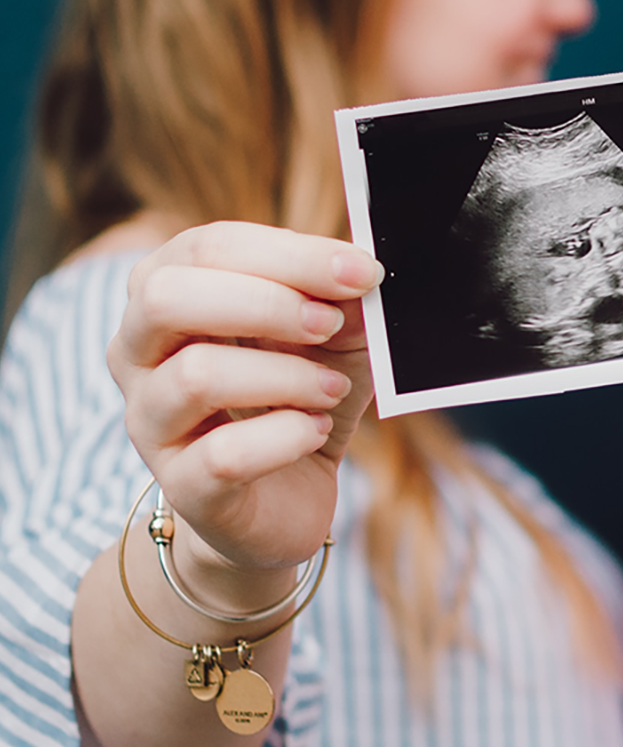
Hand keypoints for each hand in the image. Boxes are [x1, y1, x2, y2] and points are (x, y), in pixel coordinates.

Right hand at [108, 222, 381, 594]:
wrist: (285, 499)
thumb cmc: (299, 396)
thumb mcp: (332, 337)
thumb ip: (341, 299)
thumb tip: (361, 269)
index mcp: (166, 292)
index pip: (207, 247)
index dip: (290, 253)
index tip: (360, 271)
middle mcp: (137, 352)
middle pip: (167, 297)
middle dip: (266, 302)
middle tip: (329, 324)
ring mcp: (149, 422)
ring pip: (196, 375)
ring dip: (286, 375)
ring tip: (332, 390)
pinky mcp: (181, 486)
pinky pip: (224, 455)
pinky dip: (287, 437)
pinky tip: (316, 432)